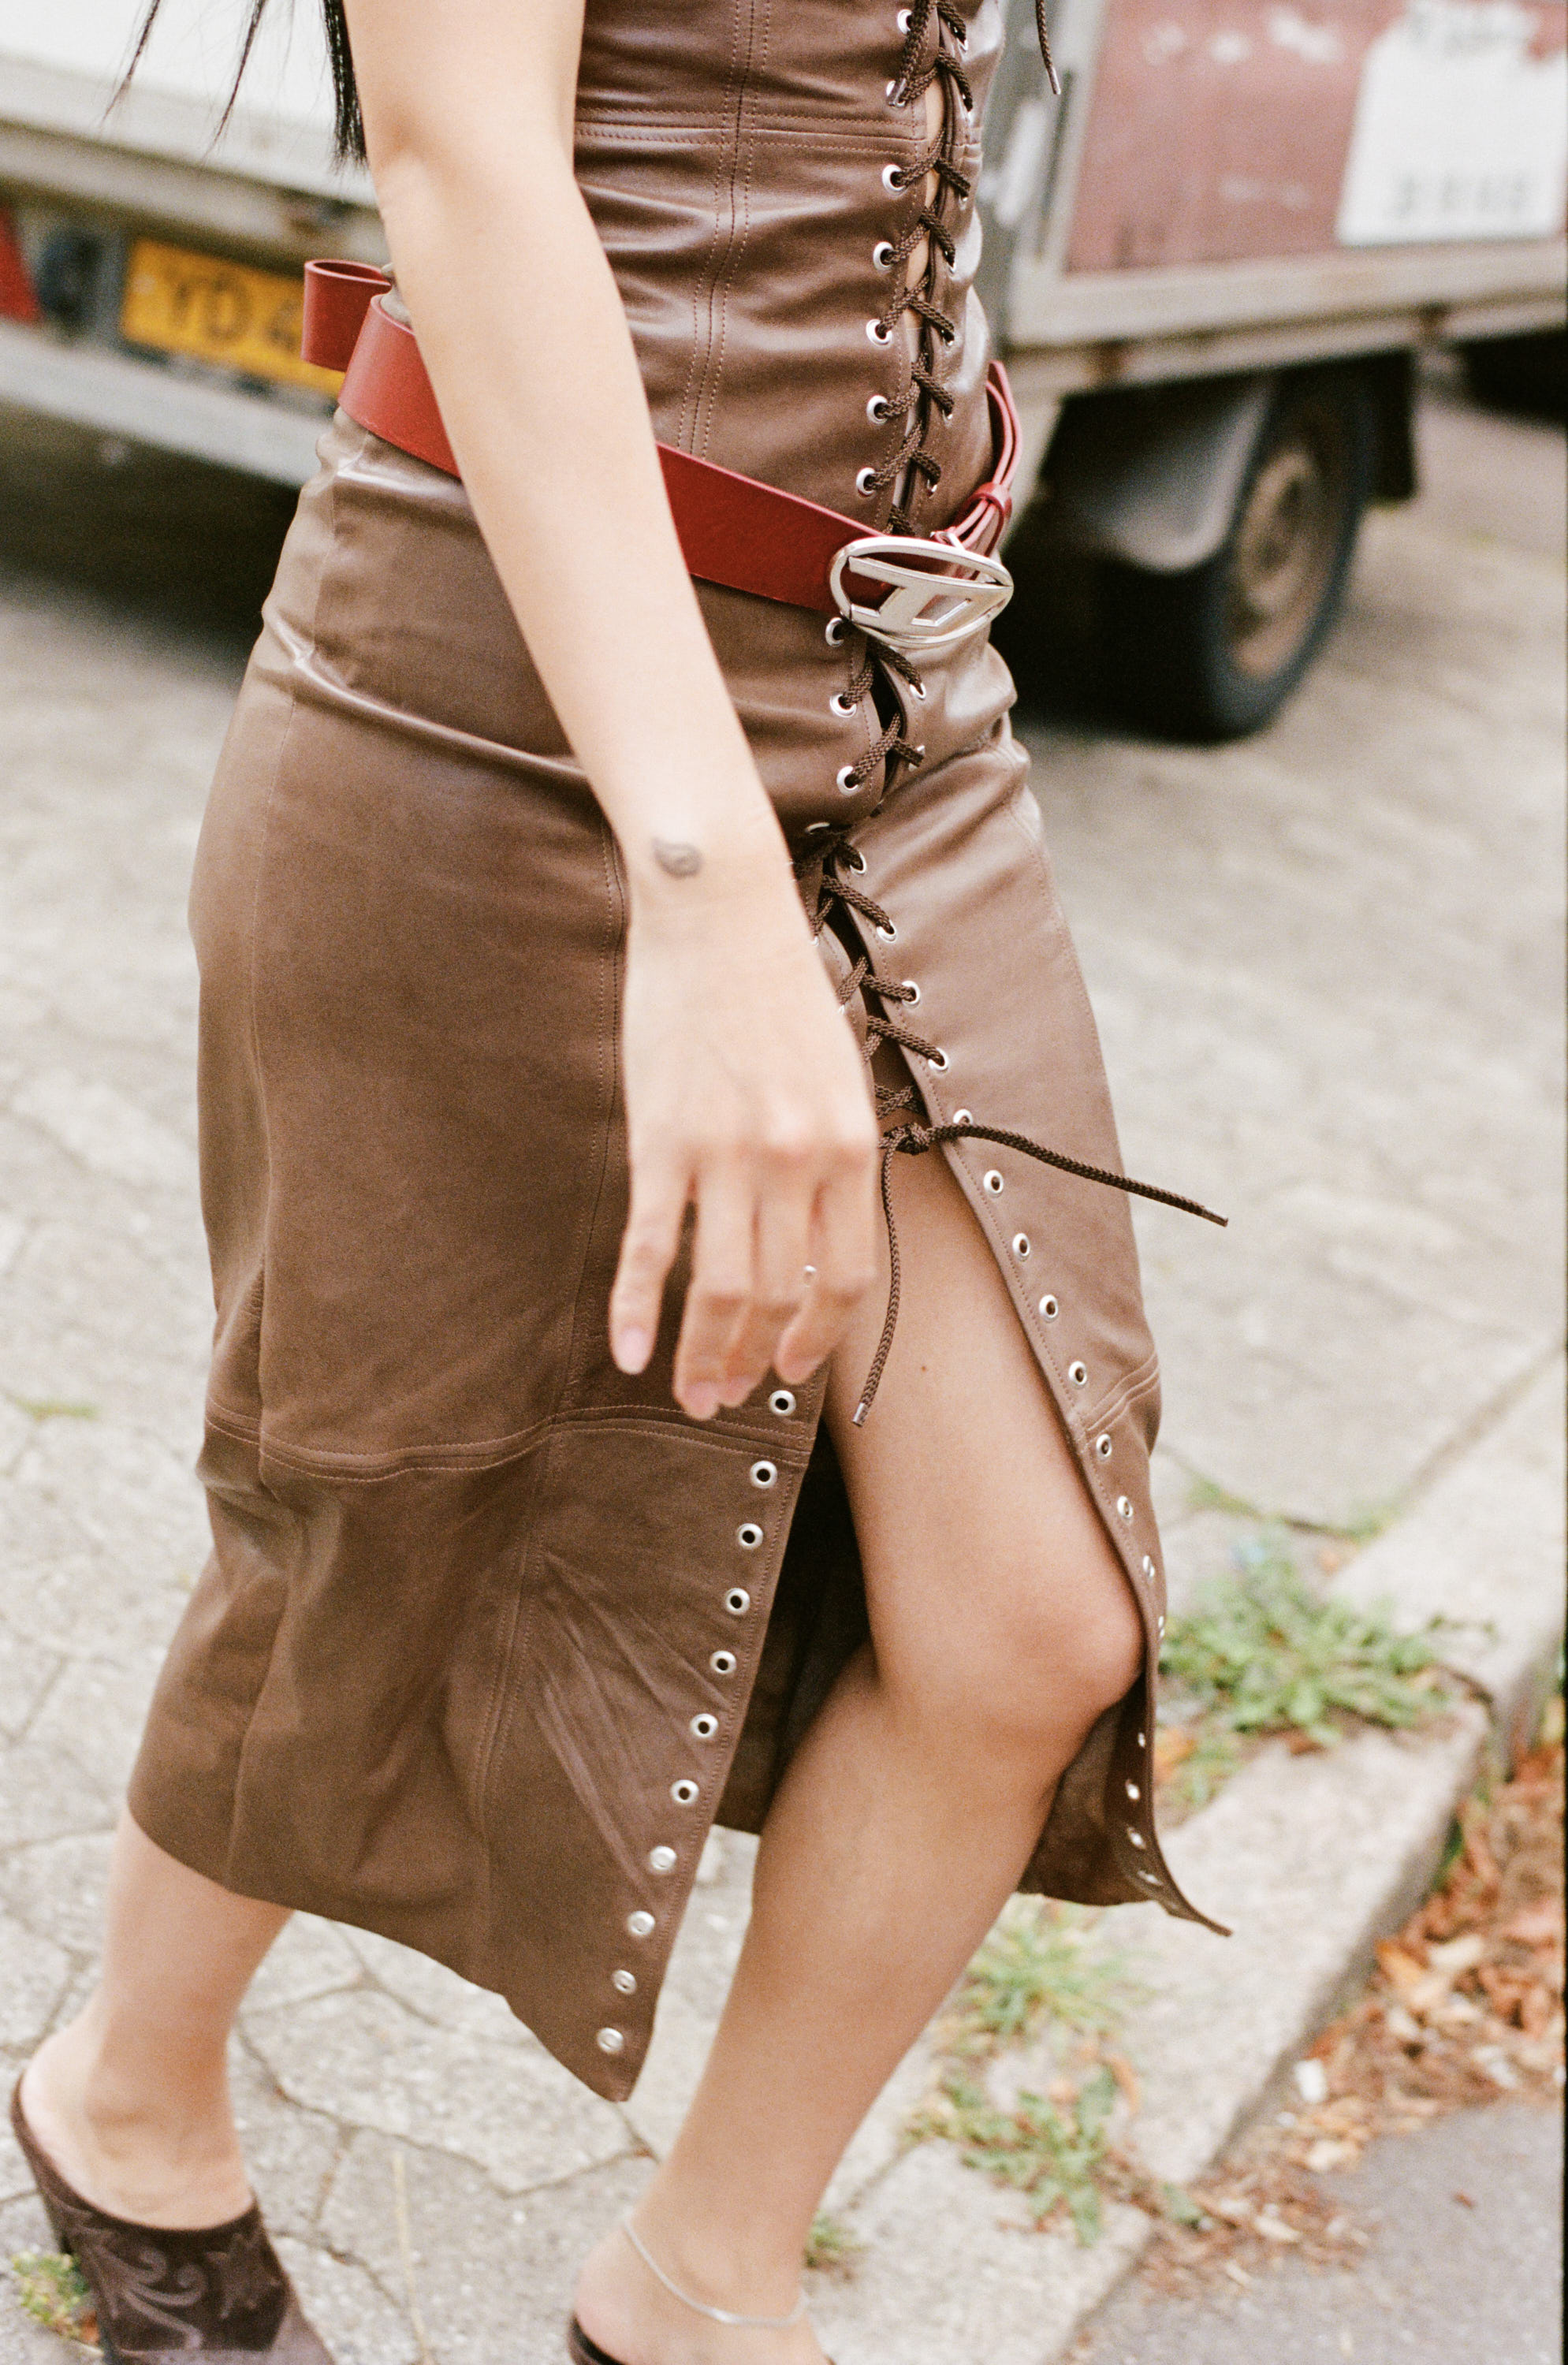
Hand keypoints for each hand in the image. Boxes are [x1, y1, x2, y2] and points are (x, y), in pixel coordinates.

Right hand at [609, 863, 878, 1418]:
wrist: (717, 908)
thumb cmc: (775, 985)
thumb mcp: (833, 1071)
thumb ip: (833, 1152)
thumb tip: (816, 1232)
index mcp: (851, 1145)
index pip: (848, 1277)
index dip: (821, 1336)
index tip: (795, 1368)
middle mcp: (797, 1160)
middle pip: (781, 1297)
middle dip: (755, 1362)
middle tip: (728, 1398)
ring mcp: (727, 1154)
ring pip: (719, 1291)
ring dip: (705, 1357)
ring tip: (690, 1395)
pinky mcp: (660, 1141)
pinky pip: (650, 1248)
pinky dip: (634, 1309)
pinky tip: (628, 1354)